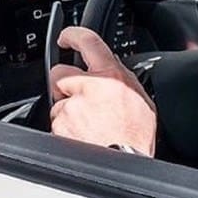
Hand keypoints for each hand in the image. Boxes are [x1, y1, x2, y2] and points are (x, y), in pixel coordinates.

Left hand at [49, 26, 155, 156]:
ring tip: (88, 123)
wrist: (125, 162)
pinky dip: (65, 126)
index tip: (66, 38)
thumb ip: (123, 80)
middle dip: (66, 83)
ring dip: (67, 108)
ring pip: (57, 100)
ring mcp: (71, 107)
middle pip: (60, 72)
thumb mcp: (142, 99)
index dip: (73, 35)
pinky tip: (82, 133)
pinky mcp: (59, 125)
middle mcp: (89, 87)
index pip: (88, 42)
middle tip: (80, 97)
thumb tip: (112, 70)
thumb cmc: (137, 136)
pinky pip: (55, 120)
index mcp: (112, 77)